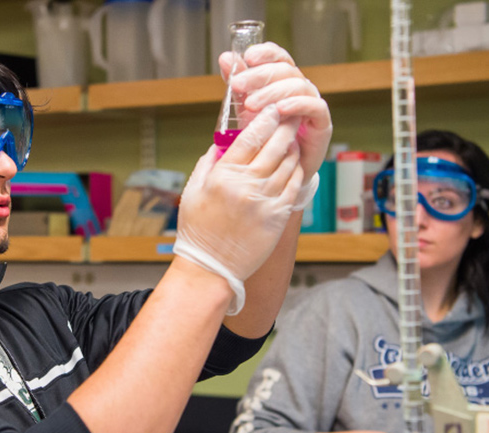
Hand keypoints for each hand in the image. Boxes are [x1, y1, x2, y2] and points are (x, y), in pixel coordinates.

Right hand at [174, 106, 302, 313]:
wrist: (211, 268)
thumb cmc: (198, 231)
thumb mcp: (192, 192)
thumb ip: (207, 164)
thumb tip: (221, 144)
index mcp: (223, 177)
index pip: (250, 137)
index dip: (265, 119)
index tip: (272, 108)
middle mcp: (246, 186)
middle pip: (275, 145)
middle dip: (285, 126)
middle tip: (291, 116)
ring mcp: (265, 202)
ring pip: (288, 164)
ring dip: (292, 148)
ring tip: (292, 141)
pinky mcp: (278, 217)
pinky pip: (294, 186)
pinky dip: (296, 171)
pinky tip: (294, 165)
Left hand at [219, 42, 332, 192]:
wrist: (278, 171)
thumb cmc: (265, 137)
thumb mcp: (246, 109)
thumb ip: (239, 85)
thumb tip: (225, 57)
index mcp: (282, 81)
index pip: (279, 57)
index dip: (266, 53)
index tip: (248, 57)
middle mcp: (299, 89)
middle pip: (286, 70)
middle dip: (260, 75)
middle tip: (238, 85)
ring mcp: (312, 104)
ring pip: (298, 86)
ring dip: (273, 92)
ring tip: (251, 104)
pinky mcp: (322, 123)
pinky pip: (315, 106)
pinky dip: (297, 104)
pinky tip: (280, 109)